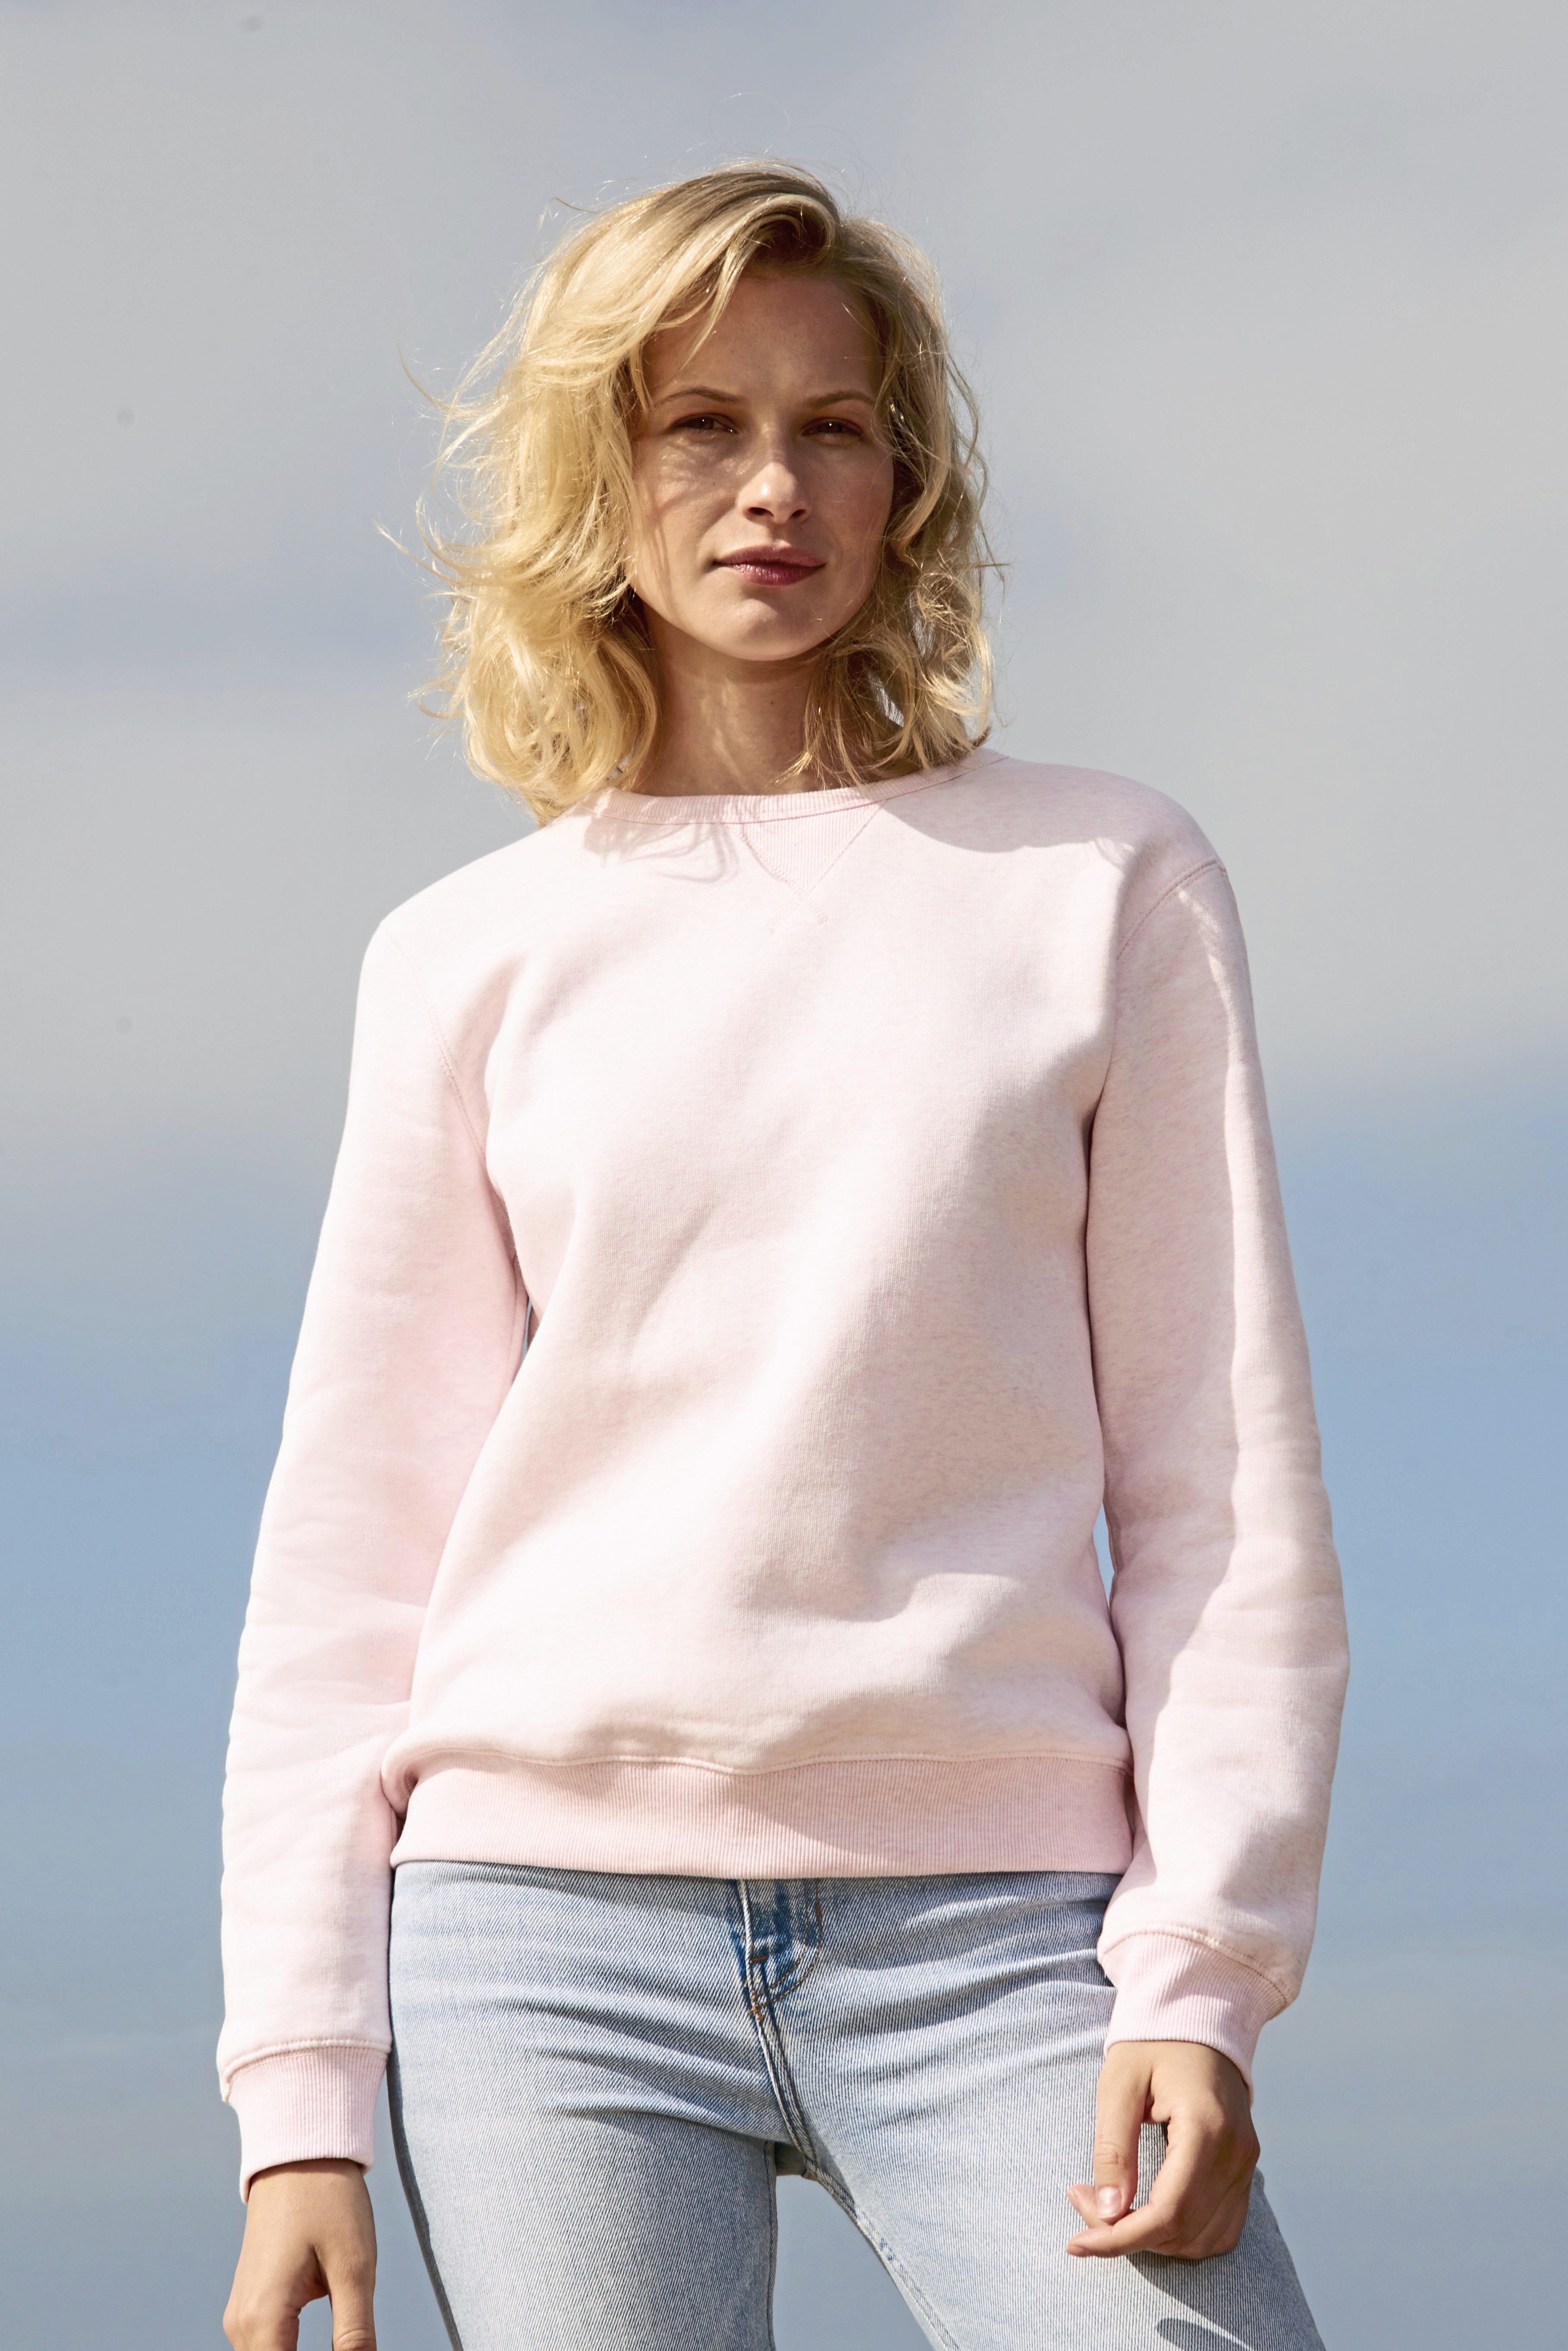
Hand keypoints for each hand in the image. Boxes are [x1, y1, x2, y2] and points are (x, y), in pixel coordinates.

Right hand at [224, 2158, 377, 2349]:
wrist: (299, 2153)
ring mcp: (242, 2317)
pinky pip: (269, 2350)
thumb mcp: (355, 2267)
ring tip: (351, 2346)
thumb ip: (356, 2335)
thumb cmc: (329, 2200)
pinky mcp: (251, 2307)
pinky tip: (334, 2349)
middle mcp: (241, 2326)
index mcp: (264, 2320)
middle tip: (357, 2348)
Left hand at [1066, 2040, 1258, 2260]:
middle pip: (1183, 2231)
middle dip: (1127, 2235)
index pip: (1168, 2212)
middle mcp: (1236, 2154)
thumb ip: (1113, 2149)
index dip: (1120, 2238)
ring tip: (1110, 2209)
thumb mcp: (1118, 2083)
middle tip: (1083, 2205)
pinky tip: (1148, 2216)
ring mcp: (1246, 2164)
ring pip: (1204, 2239)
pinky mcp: (1244, 2169)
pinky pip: (1222, 2228)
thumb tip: (1108, 2213)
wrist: (1196, 2018)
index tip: (1077, 2241)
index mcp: (1206, 2129)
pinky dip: (1184, 2236)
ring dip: (1155, 2241)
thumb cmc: (1151, 2044)